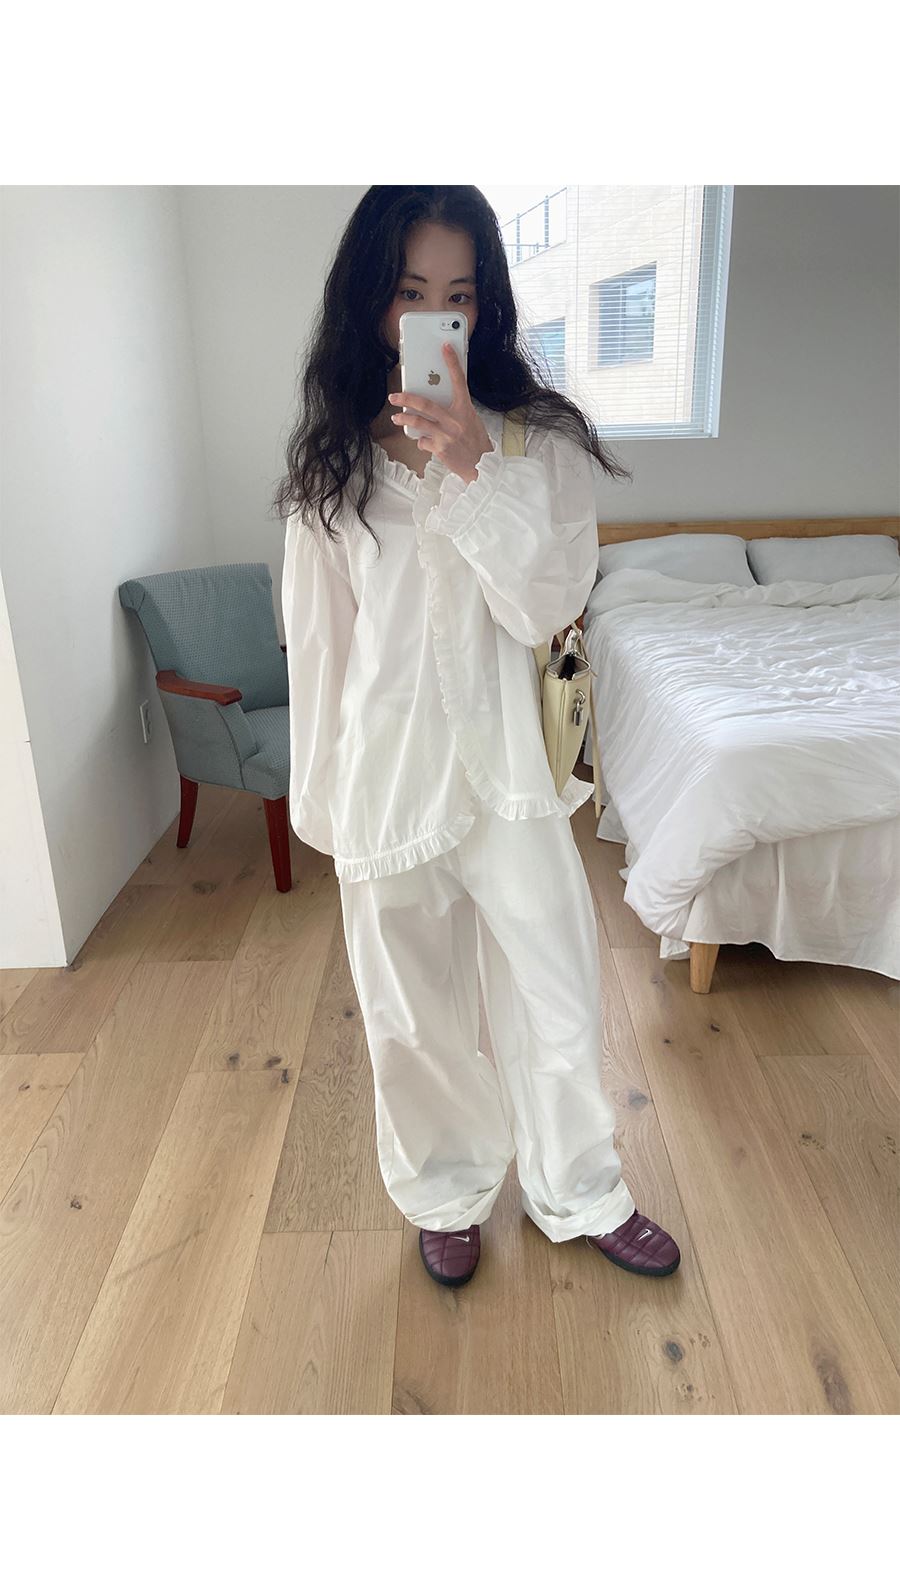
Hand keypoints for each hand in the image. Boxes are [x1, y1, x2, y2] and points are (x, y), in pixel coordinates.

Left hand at [387, 341, 491, 483]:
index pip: (459, 381)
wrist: (481, 467)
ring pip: (418, 423)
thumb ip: (456, 410)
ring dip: (404, 420)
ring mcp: (446, 435)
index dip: (452, 363)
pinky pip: (423, 441)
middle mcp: (455, 420)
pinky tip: (427, 444)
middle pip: (425, 404)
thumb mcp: (471, 421)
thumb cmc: (476, 442)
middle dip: (406, 399)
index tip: (445, 347)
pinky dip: (423, 442)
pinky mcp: (439, 449)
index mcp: (465, 409)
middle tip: (394, 396)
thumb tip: (437, 402)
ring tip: (396, 418)